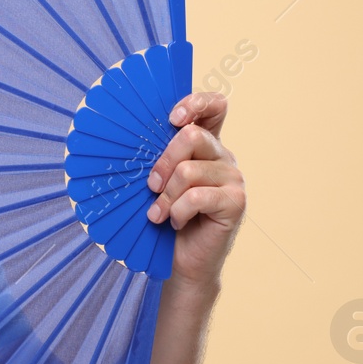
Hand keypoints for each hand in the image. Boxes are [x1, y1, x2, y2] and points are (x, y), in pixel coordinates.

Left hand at [145, 91, 245, 287]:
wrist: (182, 260)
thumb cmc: (165, 217)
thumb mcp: (159, 181)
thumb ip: (158, 157)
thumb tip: (127, 136)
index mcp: (207, 145)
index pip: (215, 106)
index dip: (195, 103)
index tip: (172, 119)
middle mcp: (224, 157)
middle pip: (192, 136)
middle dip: (163, 162)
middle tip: (151, 186)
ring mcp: (233, 178)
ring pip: (189, 171)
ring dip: (166, 196)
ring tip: (159, 214)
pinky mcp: (235, 202)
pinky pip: (197, 196)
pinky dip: (177, 211)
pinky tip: (175, 222)